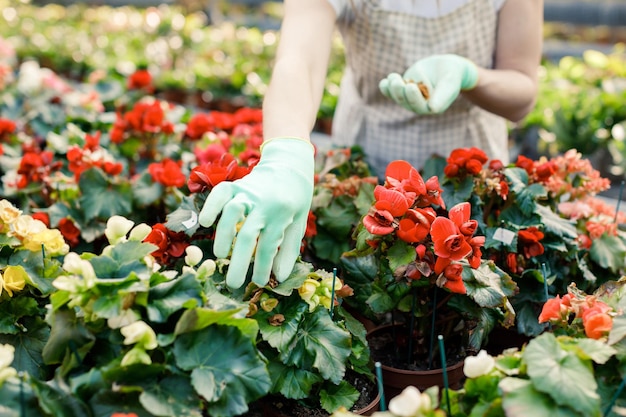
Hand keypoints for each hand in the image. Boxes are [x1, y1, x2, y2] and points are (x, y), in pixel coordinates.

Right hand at [198, 137, 314, 288]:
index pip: (269, 246)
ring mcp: (249, 192)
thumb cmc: (295, 200)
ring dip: (224, 235)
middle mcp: (265, 203)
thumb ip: (288, 250)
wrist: (291, 165)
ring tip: (221, 255)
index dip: (262, 267)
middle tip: (233, 283)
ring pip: (232, 212)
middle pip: (248, 235)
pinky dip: (211, 206)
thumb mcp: (299, 223)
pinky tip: (205, 222)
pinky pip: (220, 193)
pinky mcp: (236, 184)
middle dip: (239, 262)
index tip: (257, 283)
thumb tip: (278, 278)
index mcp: (283, 214)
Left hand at [379, 54, 478, 113]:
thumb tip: (432, 109)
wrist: (445, 67)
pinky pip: (391, 92)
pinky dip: (386, 88)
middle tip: (397, 81)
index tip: (410, 86)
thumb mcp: (449, 83)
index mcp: (432, 107)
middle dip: (399, 91)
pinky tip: (385, 82)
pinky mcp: (402, 91)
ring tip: (393, 77)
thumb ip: (443, 95)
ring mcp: (409, 99)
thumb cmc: (451, 75)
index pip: (420, 105)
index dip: (413, 98)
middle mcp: (420, 106)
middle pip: (406, 101)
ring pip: (397, 97)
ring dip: (393, 88)